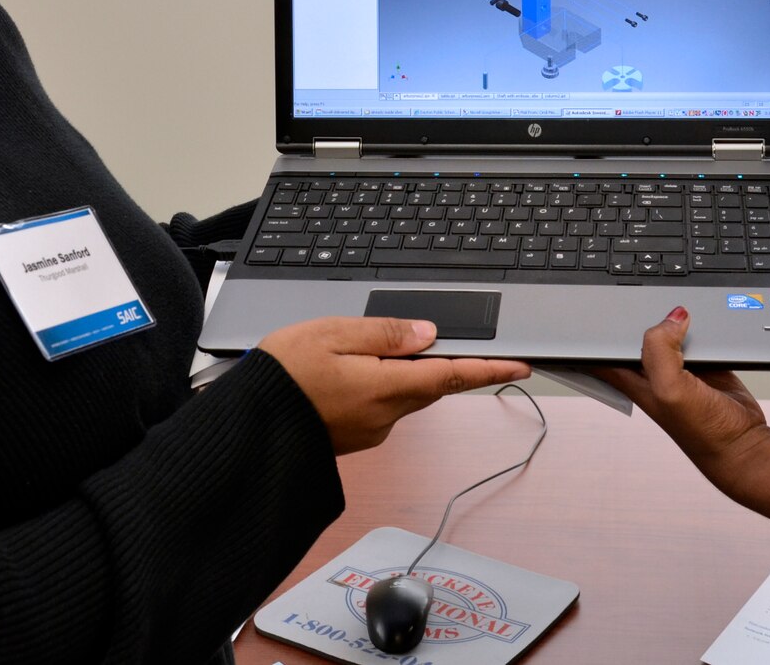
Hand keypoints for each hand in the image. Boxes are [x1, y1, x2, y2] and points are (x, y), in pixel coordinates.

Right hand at [258, 317, 530, 454]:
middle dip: (444, 364)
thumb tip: (429, 334)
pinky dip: (381, 384)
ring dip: (404, 372)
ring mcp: (370, 431)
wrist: (247, 427)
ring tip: (370, 347)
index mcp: (386, 388)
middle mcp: (385, 416)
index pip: (452, 376)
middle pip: (431, 385)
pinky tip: (353, 369)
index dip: (490, 369)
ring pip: (404, 394)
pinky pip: (381, 405)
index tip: (522, 366)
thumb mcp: (332, 334)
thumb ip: (385, 334)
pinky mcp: (354, 437)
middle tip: (452, 341)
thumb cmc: (282, 377)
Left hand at [591, 307, 769, 488]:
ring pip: (667, 331)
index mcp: (633, 378)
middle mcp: (653, 371)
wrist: (744, 443)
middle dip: (631, 315)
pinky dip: (699, 325)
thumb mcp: (670, 390)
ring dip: (670, 318)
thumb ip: (660, 351)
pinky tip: (701, 318)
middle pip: (634, 334)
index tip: (575, 315)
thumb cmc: (702, 432)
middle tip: (628, 294)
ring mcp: (679, 365)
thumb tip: (671, 318)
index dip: (586, 336)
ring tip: (669, 299)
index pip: (599, 355)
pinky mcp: (704, 361)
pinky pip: (697, 334)